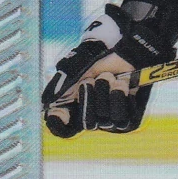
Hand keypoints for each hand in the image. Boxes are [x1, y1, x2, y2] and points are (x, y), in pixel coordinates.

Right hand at [42, 4, 173, 137]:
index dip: (60, 125)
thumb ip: (59, 89)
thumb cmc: (95, 58)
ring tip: (108, 77)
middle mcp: (89, 115)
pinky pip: (122, 117)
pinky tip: (121, 83)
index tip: (61, 114)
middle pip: (87, 123)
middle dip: (89, 98)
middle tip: (91, 80)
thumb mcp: (72, 70)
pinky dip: (119, 95)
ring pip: (105, 119)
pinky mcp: (128, 114)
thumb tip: (50, 111)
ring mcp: (109, 116)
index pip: (63, 130)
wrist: (120, 48)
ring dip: (105, 92)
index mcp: (72, 107)